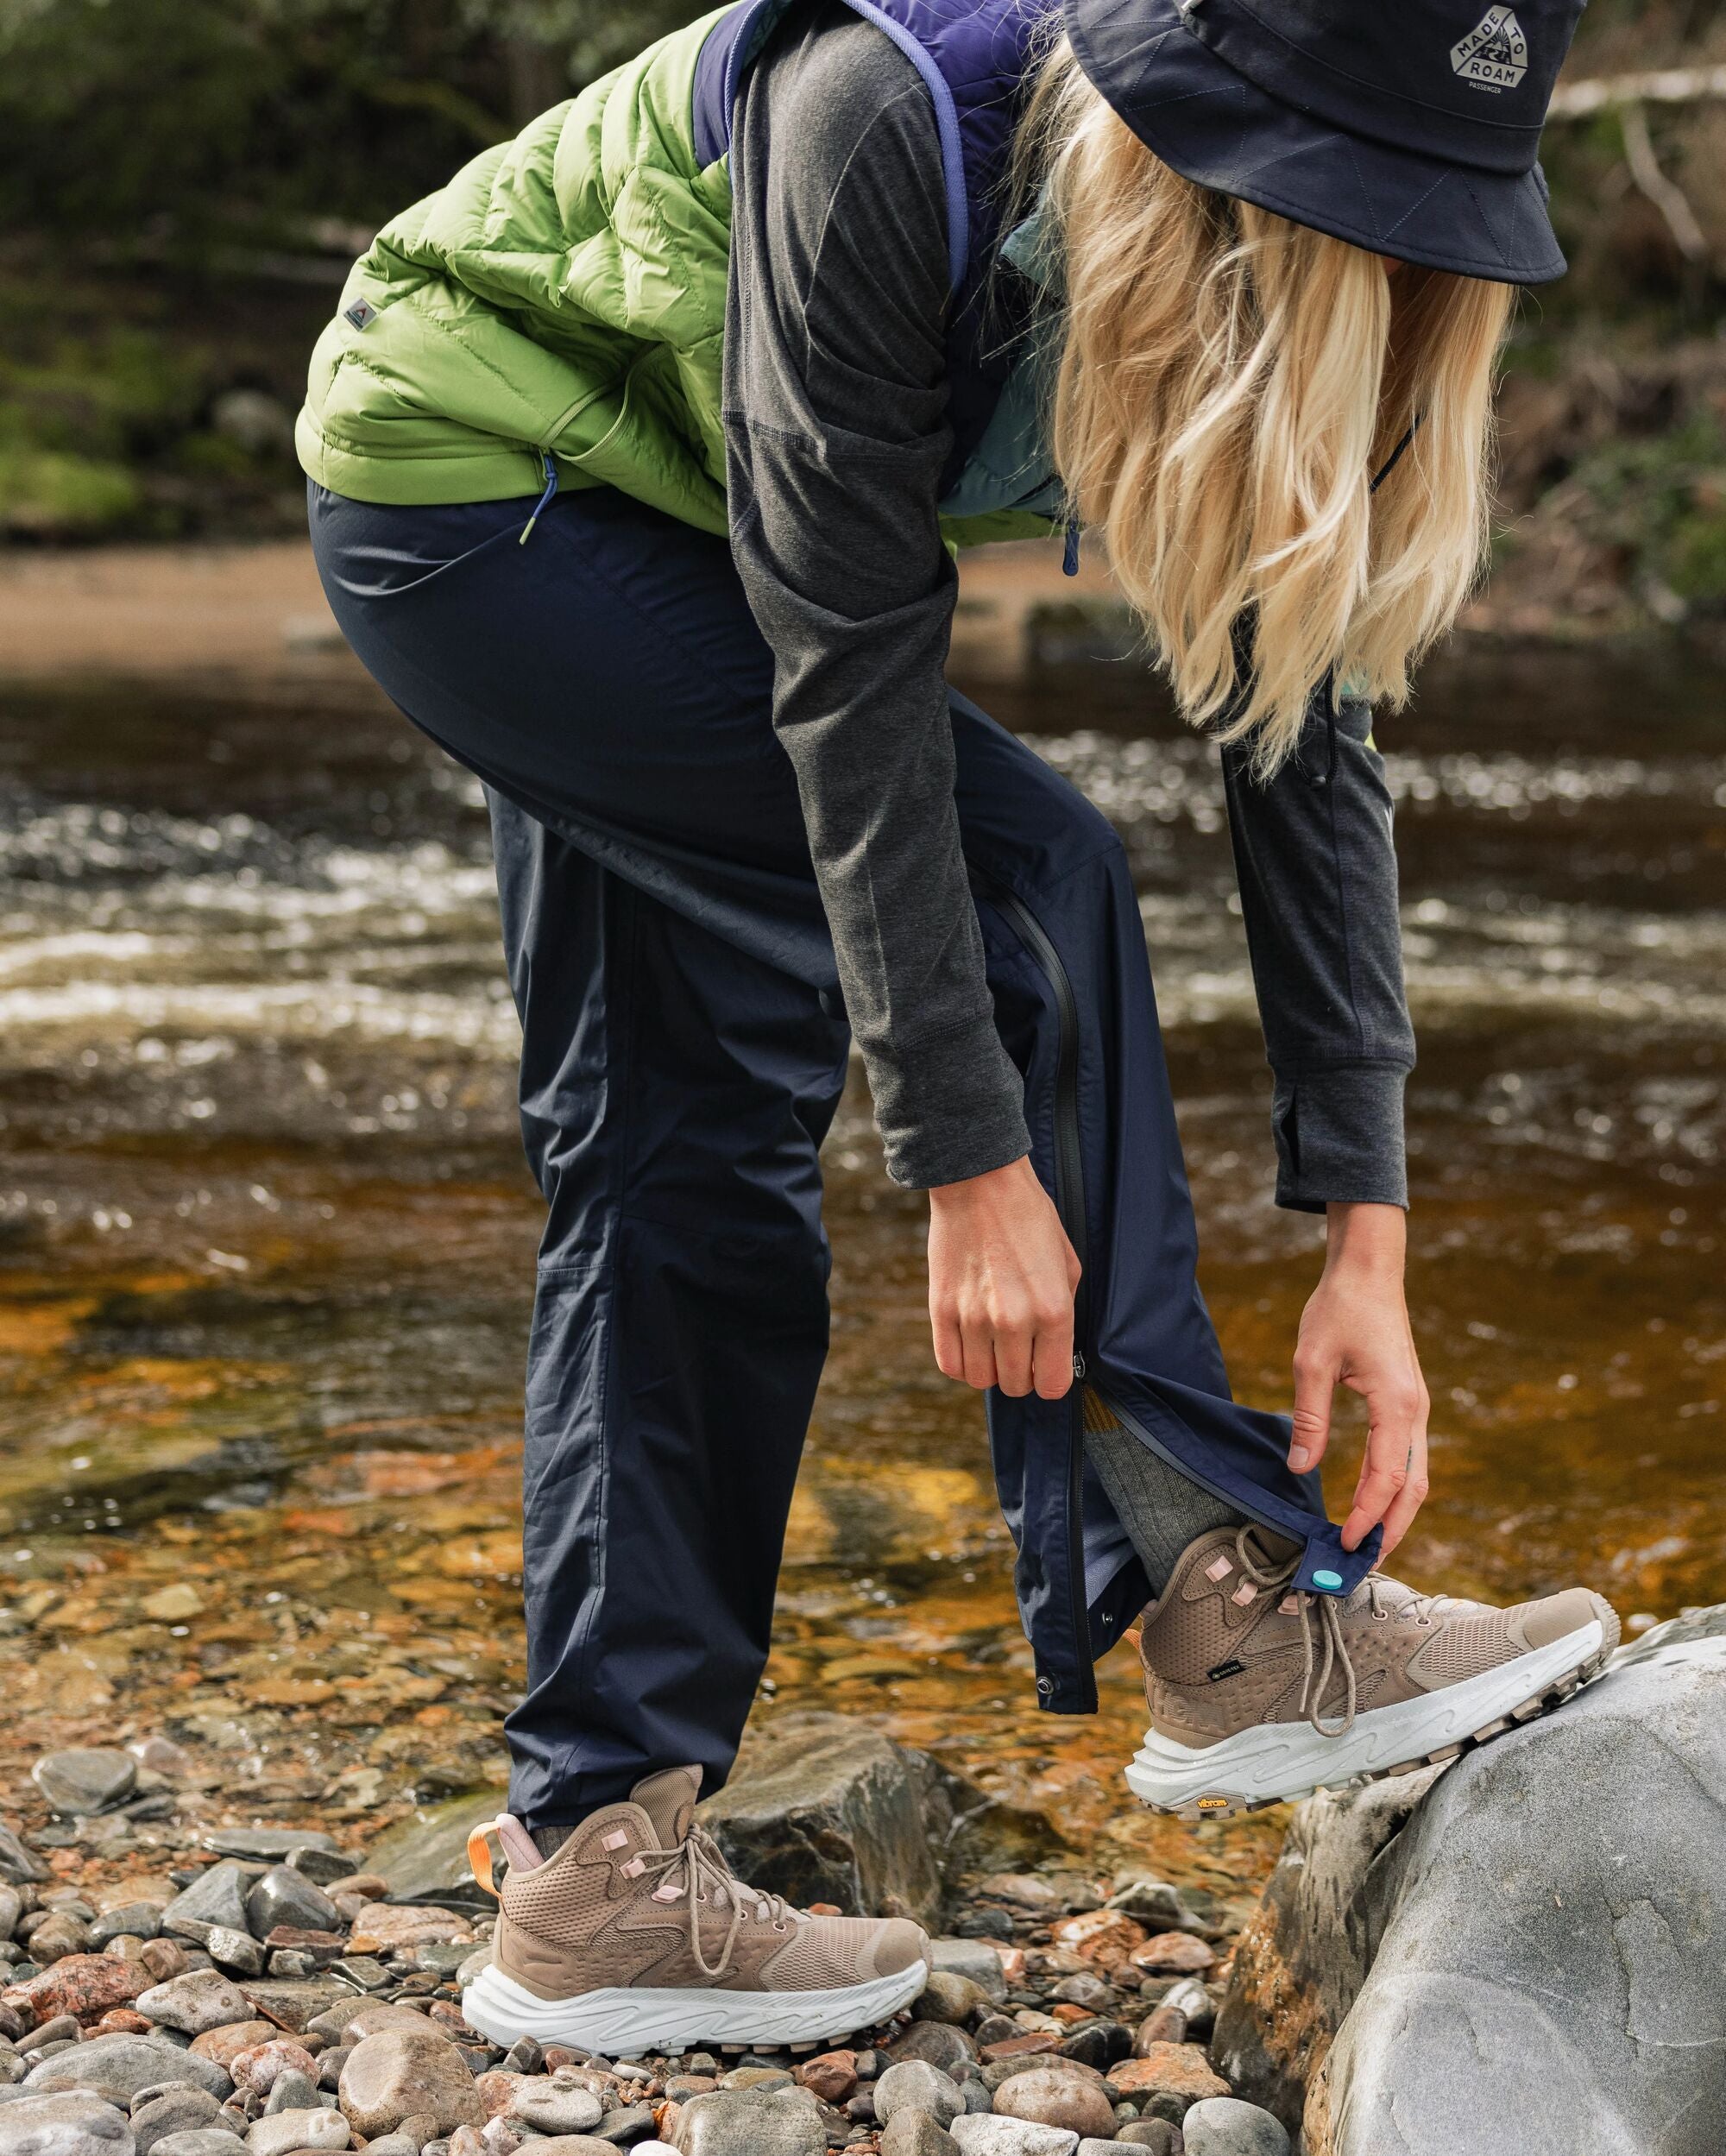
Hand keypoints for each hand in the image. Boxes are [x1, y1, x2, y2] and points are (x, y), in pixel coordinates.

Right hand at [928, 1155, 1080, 1399]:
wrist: (979, 1183)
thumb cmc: (1028, 1217)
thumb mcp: (1066, 1262)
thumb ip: (1063, 1312)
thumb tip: (1055, 1349)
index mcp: (1052, 1311)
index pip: (1052, 1385)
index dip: (1050, 1378)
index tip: (1045, 1364)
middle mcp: (1014, 1322)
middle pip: (1015, 1386)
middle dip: (1020, 1372)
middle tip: (1019, 1347)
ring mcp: (973, 1319)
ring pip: (980, 1380)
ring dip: (989, 1368)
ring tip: (993, 1342)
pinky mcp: (941, 1311)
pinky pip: (950, 1365)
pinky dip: (961, 1362)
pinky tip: (970, 1341)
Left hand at [1290, 1202, 1429, 1555]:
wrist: (1369, 1271)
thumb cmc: (1340, 1308)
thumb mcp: (1311, 1360)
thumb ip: (1308, 1418)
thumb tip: (1299, 1468)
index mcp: (1397, 1404)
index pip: (1386, 1478)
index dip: (1367, 1517)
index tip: (1344, 1544)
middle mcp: (1416, 1412)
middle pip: (1412, 1489)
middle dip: (1390, 1531)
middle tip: (1360, 1564)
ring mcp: (1416, 1409)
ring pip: (1415, 1477)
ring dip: (1395, 1514)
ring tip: (1367, 1546)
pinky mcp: (1408, 1404)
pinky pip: (1407, 1458)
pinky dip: (1394, 1489)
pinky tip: (1372, 1505)